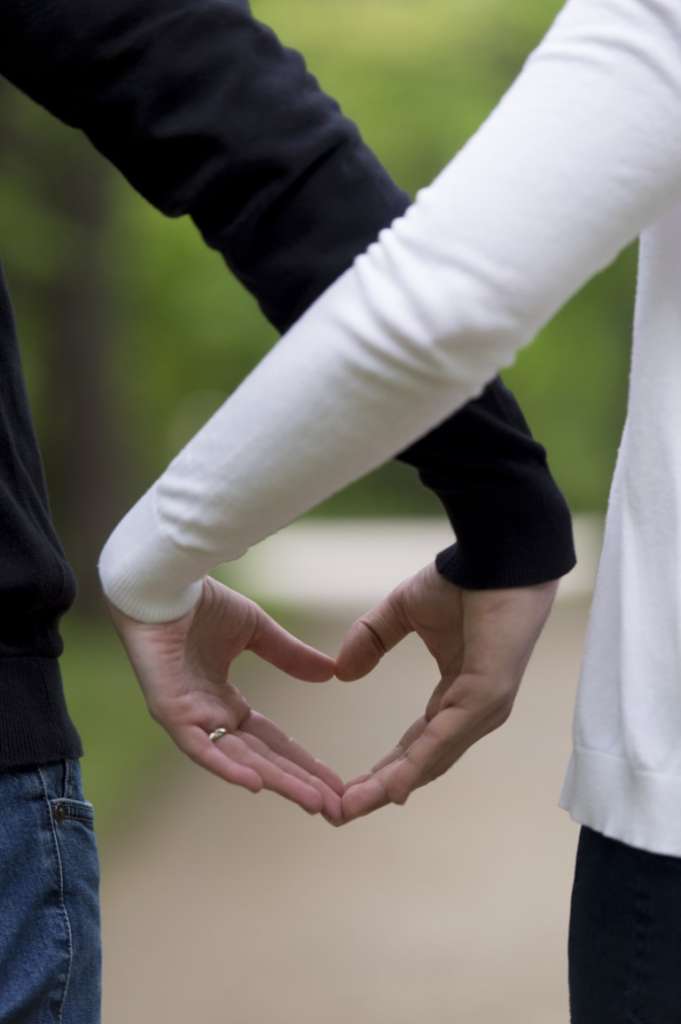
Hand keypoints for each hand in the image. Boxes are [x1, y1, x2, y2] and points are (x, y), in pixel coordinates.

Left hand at [104, 575, 343, 820]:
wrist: (164, 580)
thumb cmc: (201, 603)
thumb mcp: (256, 631)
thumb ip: (289, 655)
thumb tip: (331, 673)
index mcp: (227, 702)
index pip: (273, 743)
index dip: (304, 763)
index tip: (334, 785)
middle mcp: (210, 718)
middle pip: (262, 760)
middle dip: (298, 783)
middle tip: (335, 809)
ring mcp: (189, 718)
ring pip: (237, 760)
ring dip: (275, 781)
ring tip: (311, 801)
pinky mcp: (169, 710)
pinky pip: (198, 747)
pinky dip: (226, 766)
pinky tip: (255, 784)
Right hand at [335, 561, 558, 821]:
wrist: (497, 553)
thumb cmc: (461, 579)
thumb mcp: (400, 613)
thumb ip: (371, 640)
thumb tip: (341, 674)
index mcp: (455, 694)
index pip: (415, 744)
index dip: (382, 769)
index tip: (346, 790)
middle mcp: (472, 711)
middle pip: (421, 763)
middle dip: (379, 790)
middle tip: (339, 813)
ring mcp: (483, 708)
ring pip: (431, 759)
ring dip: (390, 786)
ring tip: (351, 807)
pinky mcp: (488, 695)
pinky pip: (447, 737)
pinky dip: (418, 764)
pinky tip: (392, 786)